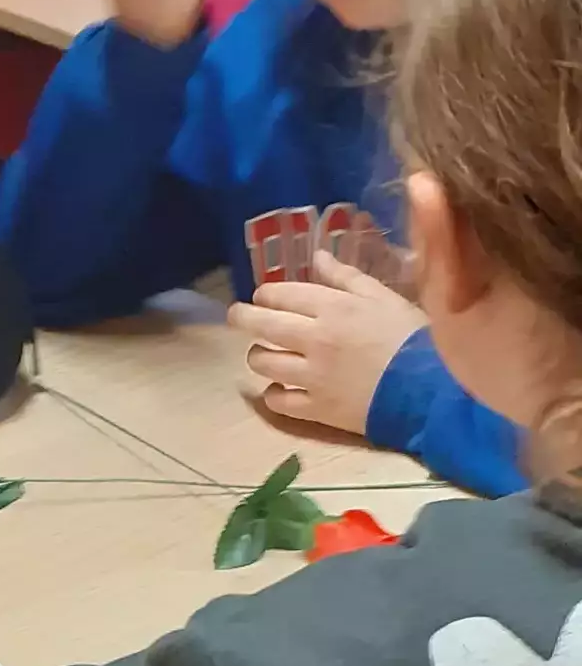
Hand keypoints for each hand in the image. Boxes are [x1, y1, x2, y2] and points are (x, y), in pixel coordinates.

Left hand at [230, 251, 418, 435]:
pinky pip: (279, 401)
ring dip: (257, 355)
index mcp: (332, 307)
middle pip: (261, 325)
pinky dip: (273, 393)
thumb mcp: (384, 296)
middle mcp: (314, 339)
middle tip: (237, 316)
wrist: (428, 389)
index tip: (263, 296)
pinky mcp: (316, 408)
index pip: (281, 294)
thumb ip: (346, 277)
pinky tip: (279, 388)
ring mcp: (312, 376)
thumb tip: (317, 256)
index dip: (266, 294)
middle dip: (242, 317)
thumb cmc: (411, 337)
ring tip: (263, 354)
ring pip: (263, 363)